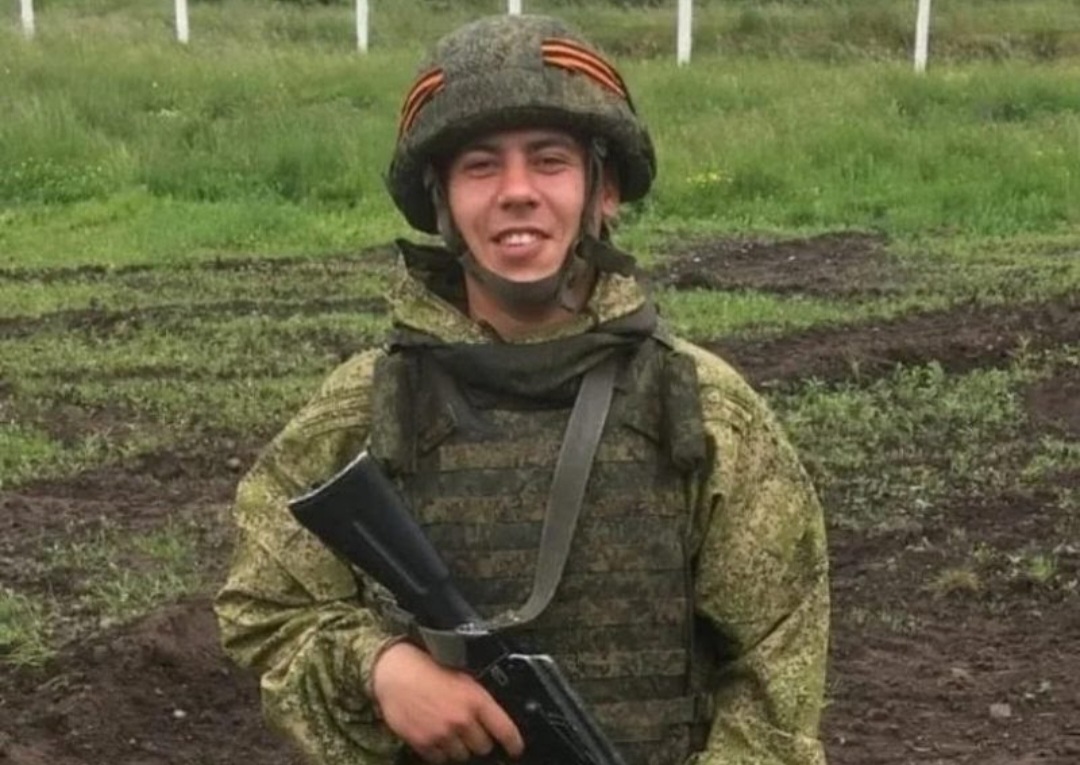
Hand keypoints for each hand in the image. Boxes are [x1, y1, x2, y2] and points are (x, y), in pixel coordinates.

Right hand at [371, 641, 524, 762]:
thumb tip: (495, 718)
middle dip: (479, 740)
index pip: (505, 730)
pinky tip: (435, 735)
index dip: (514, 743)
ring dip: (459, 747)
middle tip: (470, 729)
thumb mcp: (464, 677)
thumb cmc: (430, 669)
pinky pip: (440, 759)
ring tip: (449, 729)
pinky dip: (439, 751)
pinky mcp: (423, 743)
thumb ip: (480, 699)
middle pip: (483, 747)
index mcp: (476, 699)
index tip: (516, 749)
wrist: (397, 672)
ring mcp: (442, 733)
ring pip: (462, 756)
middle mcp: (461, 719)